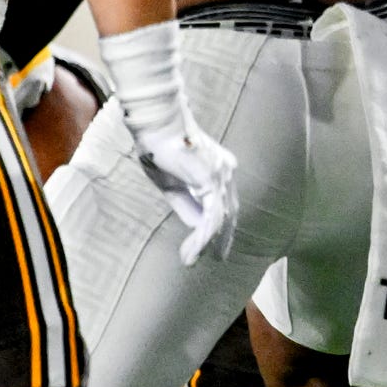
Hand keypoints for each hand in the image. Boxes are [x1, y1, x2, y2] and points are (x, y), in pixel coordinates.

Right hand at [131, 111, 237, 264]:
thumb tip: (197, 229)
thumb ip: (186, 204)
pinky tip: (192, 252)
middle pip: (230, 213)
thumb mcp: (171, 184)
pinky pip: (211, 217)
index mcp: (219, 170)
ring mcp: (222, 176)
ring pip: (219, 219)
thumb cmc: (159, 149)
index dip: (221, 226)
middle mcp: (226, 172)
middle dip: (225, 238)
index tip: (214, 244)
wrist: (155, 125)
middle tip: (219, 258)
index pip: (226, 203)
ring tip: (190, 261)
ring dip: (205, 243)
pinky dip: (202, 238)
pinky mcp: (211, 181)